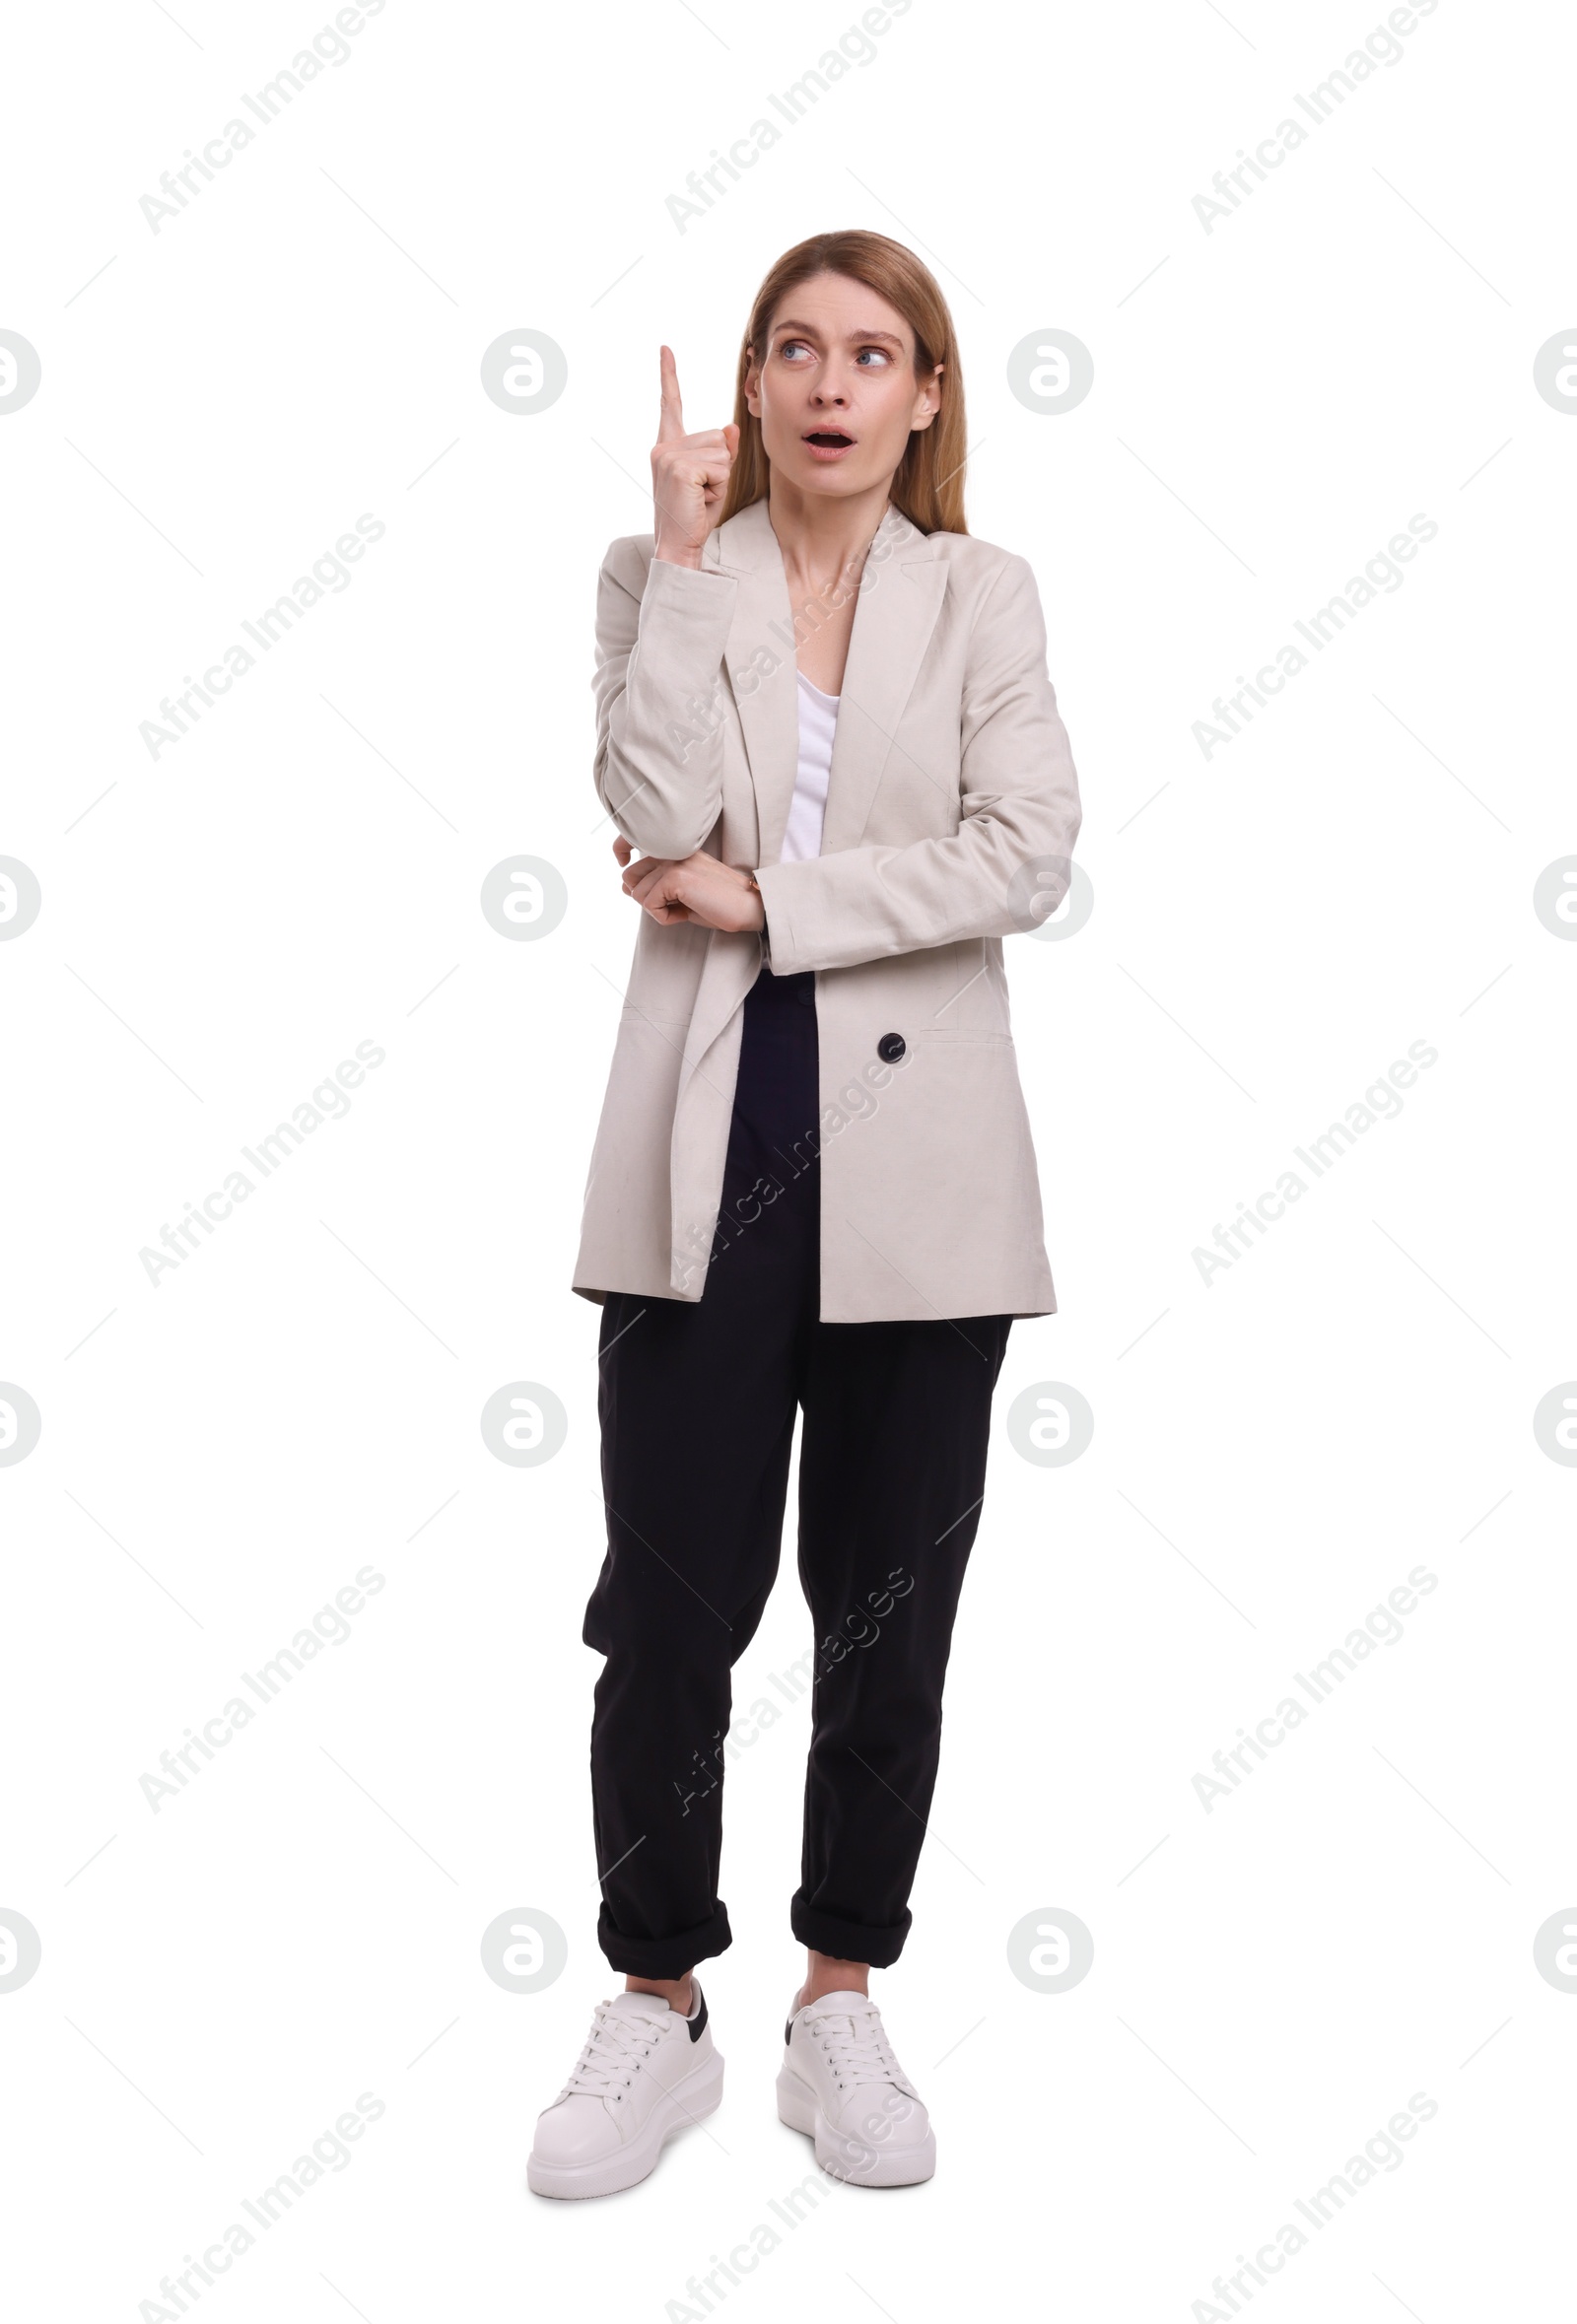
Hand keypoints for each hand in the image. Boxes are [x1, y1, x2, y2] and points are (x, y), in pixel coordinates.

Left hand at [613, 837, 762, 931]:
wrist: (749, 907)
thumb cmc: (719, 902)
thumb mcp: (682, 889)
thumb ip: (656, 883)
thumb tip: (625, 885)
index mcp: (676, 847)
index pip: (631, 838)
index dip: (620, 850)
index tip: (622, 862)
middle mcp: (673, 850)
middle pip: (630, 876)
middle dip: (645, 898)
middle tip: (672, 905)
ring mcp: (674, 862)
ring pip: (638, 894)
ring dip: (657, 911)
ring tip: (683, 910)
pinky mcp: (676, 878)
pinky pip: (650, 905)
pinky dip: (664, 918)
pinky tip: (684, 915)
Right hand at [651, 345, 738, 569]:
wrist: (677, 545)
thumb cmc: (695, 515)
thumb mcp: (712, 478)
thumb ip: (720, 451)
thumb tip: (731, 428)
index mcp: (666, 446)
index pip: (670, 405)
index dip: (668, 376)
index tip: (665, 349)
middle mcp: (663, 446)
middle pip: (716, 436)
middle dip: (720, 467)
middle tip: (700, 493)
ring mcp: (669, 455)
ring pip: (721, 451)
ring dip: (720, 478)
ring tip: (699, 497)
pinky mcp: (680, 467)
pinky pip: (720, 465)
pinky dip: (718, 486)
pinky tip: (699, 499)